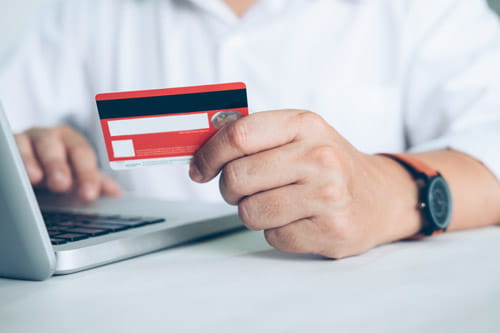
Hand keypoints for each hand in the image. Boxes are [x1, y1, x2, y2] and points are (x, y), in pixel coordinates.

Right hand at [15, 125, 121, 201]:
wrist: (30, 168)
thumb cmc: (59, 170)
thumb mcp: (77, 176)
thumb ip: (95, 182)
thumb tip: (116, 194)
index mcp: (72, 141)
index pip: (82, 154)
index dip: (87, 173)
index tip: (89, 194)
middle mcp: (48, 137)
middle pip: (54, 146)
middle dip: (58, 165)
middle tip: (61, 185)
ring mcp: (24, 140)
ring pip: (25, 144)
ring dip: (30, 161)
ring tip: (35, 178)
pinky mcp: (6, 148)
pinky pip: (6, 150)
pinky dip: (10, 161)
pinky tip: (12, 177)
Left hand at [189, 110, 420, 257]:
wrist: (381, 196)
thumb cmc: (330, 164)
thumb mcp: (299, 135)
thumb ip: (255, 137)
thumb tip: (201, 152)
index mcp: (305, 125)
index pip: (238, 135)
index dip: (209, 154)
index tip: (199, 168)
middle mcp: (319, 157)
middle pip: (237, 177)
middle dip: (229, 188)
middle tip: (242, 188)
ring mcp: (328, 196)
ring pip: (250, 212)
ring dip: (254, 212)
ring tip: (278, 203)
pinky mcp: (331, 231)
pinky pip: (273, 237)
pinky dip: (277, 232)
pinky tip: (299, 220)